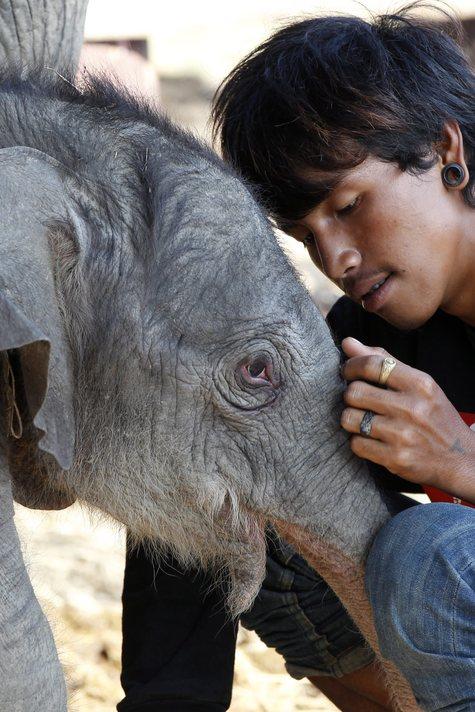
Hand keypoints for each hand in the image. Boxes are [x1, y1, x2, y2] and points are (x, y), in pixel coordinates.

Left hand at [340, 337, 474, 497]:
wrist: (461, 460)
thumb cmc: (435, 417)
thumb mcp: (419, 385)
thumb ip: (384, 361)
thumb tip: (347, 343)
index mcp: (420, 384)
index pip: (372, 365)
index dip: (351, 366)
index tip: (348, 372)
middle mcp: (412, 408)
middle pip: (354, 392)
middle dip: (350, 396)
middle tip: (358, 400)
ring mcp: (402, 435)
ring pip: (349, 419)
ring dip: (350, 420)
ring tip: (363, 420)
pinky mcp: (395, 458)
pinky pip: (356, 444)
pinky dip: (358, 442)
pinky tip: (371, 439)